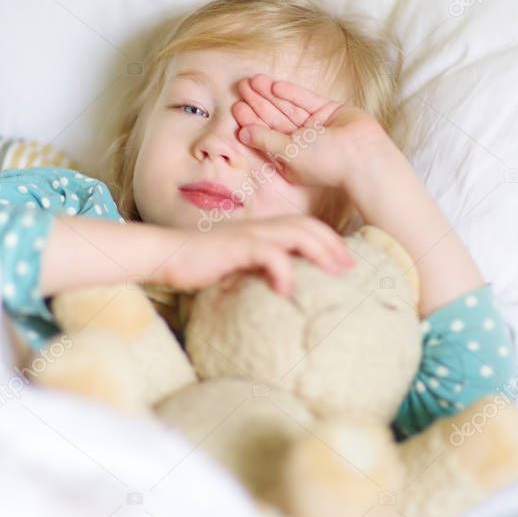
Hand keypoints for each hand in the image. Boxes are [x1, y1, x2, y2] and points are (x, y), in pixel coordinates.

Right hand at [155, 215, 354, 296]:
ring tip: (335, 273)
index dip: (328, 240)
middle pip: (308, 227)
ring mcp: (249, 235)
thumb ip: (259, 266)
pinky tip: (287, 290)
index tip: (345, 260)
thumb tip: (280, 283)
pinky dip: (282, 270)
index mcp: (262, 229)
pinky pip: (268, 255)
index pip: (305, 226)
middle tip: (351, 267)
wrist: (166, 255)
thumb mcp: (236, 264)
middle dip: (333, 245)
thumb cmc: (199, 262)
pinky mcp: (236, 248)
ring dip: (320, 252)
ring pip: (296, 235)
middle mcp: (260, 227)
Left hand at [232, 74, 388, 188]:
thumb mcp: (287, 152)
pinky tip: (274, 85)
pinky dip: (291, 93)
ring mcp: (317, 127)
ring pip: (289, 108)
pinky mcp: (330, 111)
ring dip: (271, 94)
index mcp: (291, 160)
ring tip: (253, 80)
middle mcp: (303, 144)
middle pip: (275, 120)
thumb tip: (242, 133)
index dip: (251, 122)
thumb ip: (265, 140)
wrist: (363, 156)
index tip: (237, 107)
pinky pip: (306, 101)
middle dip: (259, 103)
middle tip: (240, 86)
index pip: (267, 137)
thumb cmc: (324, 162)